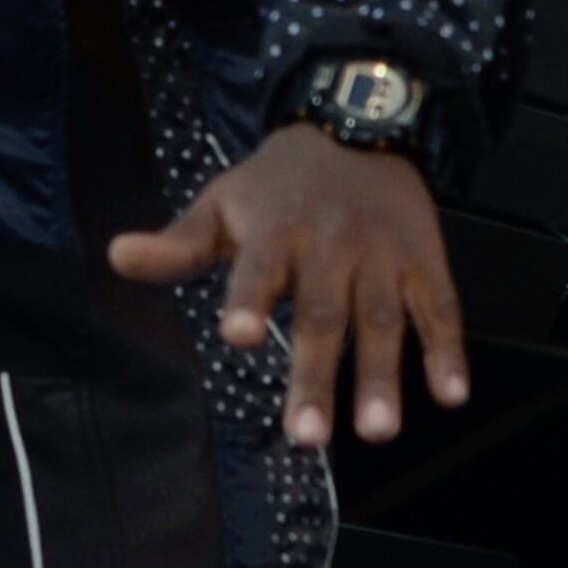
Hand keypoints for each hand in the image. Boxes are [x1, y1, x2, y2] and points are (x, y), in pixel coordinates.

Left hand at [109, 124, 468, 446]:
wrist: (359, 130)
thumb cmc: (277, 185)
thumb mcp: (221, 204)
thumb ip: (177, 245)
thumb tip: (116, 256)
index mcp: (275, 233)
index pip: (257, 269)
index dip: (248, 300)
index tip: (236, 335)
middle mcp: (331, 247)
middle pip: (323, 316)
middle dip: (316, 377)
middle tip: (307, 437)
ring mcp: (382, 257)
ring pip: (384, 321)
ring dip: (383, 377)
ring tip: (377, 432)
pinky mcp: (425, 263)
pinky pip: (441, 309)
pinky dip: (448, 350)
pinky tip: (451, 394)